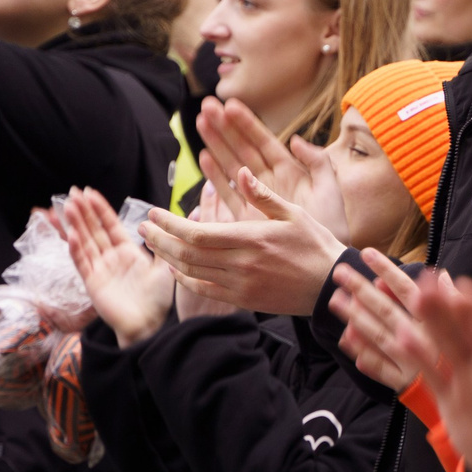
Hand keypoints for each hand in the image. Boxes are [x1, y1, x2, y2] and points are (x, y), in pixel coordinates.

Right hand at [54, 188, 175, 345]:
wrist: (152, 325)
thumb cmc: (160, 299)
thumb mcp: (167, 265)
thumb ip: (167, 242)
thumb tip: (187, 216)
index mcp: (128, 252)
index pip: (110, 225)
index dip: (100, 209)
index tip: (89, 193)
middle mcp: (111, 259)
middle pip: (94, 230)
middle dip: (84, 212)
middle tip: (73, 192)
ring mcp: (100, 271)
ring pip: (84, 243)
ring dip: (75, 225)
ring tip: (68, 207)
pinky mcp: (93, 284)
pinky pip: (82, 264)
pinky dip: (76, 250)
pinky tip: (72, 235)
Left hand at [138, 166, 344, 315]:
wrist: (329, 287)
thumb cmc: (315, 245)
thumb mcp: (294, 213)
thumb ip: (263, 195)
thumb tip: (240, 171)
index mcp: (252, 239)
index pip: (198, 233)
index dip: (170, 224)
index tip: (154, 213)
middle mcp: (242, 264)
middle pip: (187, 253)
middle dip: (160, 239)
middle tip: (142, 227)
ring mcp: (240, 285)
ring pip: (192, 272)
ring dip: (167, 257)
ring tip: (152, 244)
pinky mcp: (243, 300)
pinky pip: (205, 290)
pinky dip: (185, 279)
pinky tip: (175, 269)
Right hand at [196, 97, 348, 239]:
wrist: (323, 263)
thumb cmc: (331, 226)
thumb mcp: (329, 191)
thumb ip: (317, 163)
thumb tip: (296, 140)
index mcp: (289, 171)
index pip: (263, 141)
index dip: (247, 123)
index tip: (230, 104)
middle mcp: (269, 181)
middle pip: (242, 149)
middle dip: (224, 128)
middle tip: (206, 107)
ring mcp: (255, 199)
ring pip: (231, 165)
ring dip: (215, 144)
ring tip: (200, 122)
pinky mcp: (245, 217)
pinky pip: (227, 192)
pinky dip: (215, 175)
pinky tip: (203, 157)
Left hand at [329, 255, 433, 391]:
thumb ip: (457, 301)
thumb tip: (442, 275)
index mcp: (437, 322)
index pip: (407, 290)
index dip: (386, 271)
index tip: (367, 254)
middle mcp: (420, 339)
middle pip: (385, 310)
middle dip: (360, 289)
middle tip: (338, 272)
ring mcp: (410, 362)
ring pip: (377, 336)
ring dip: (354, 318)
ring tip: (335, 301)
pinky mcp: (405, 384)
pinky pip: (380, 368)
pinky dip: (364, 354)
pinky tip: (347, 340)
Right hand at [401, 273, 471, 471]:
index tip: (464, 287)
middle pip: (466, 330)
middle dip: (448, 307)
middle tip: (426, 281)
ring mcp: (469, 381)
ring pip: (446, 347)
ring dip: (430, 325)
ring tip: (412, 301)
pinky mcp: (451, 402)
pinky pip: (433, 377)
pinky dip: (418, 359)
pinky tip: (401, 338)